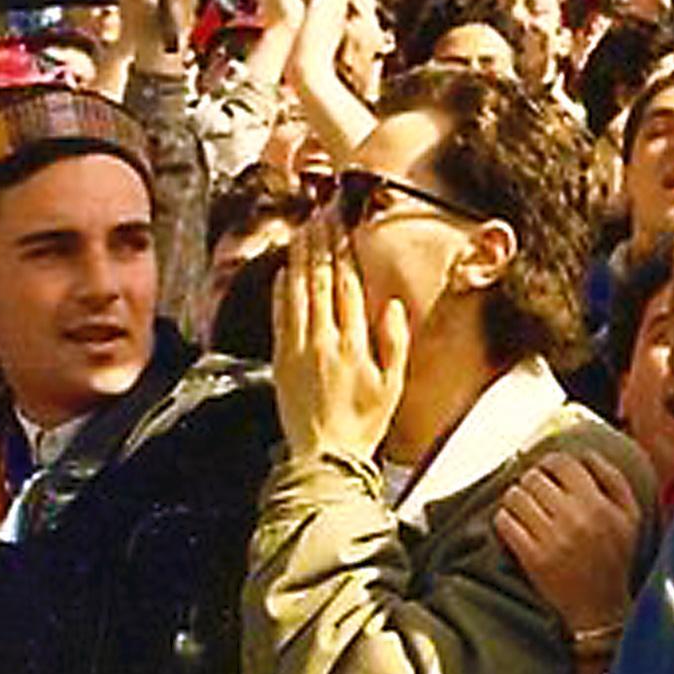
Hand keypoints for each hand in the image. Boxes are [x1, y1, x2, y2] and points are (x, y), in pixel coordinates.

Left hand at [271, 217, 408, 463]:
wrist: (324, 456)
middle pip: (321, 282)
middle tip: (320, 216)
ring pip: (297, 293)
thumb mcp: (393, 384)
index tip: (343, 227)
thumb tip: (392, 305)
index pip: (349, 286)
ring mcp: (298, 348)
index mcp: (354, 344)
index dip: (345, 253)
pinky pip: (279, 317)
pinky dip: (280, 291)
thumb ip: (394, 342)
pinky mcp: (281, 359)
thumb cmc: (364, 421)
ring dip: (300, 260)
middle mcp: (323, 340)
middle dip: (320, 246)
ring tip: (302, 232)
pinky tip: (284, 271)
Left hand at [494, 449, 642, 635]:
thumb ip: (614, 480)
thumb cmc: (615, 559)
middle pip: (535, 477)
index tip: (547, 469)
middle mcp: (577, 518)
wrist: (600, 608)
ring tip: (523, 507)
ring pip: (516, 496)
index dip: (550, 461)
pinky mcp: (532, 558)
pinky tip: (515, 525)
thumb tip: (585, 454)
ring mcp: (553, 539)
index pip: (564, 463)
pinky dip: (504, 520)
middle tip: (533, 491)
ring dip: (515, 498)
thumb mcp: (630, 517)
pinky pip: (505, 523)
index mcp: (601, 504)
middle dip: (530, 480)